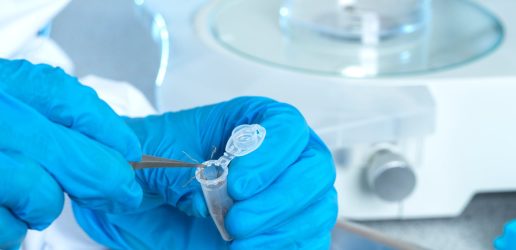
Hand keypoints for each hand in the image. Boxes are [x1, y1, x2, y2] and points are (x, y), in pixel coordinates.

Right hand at [0, 59, 142, 248]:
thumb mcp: (5, 106)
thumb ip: (47, 116)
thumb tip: (114, 144)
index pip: (63, 97)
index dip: (107, 127)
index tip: (130, 149)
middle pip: (68, 152)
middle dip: (107, 177)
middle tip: (125, 191)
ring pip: (39, 195)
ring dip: (43, 206)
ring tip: (27, 200)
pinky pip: (6, 229)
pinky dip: (10, 230)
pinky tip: (1, 216)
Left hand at [73, 97, 337, 248]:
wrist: (145, 200)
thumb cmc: (153, 167)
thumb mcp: (149, 157)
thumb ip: (172, 170)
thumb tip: (205, 201)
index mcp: (249, 122)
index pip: (285, 124)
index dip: (272, 153)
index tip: (238, 185)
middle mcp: (278, 156)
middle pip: (313, 167)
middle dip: (280, 198)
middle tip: (237, 222)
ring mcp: (286, 194)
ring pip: (318, 208)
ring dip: (283, 230)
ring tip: (238, 245)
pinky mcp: (284, 228)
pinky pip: (309, 240)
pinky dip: (287, 249)